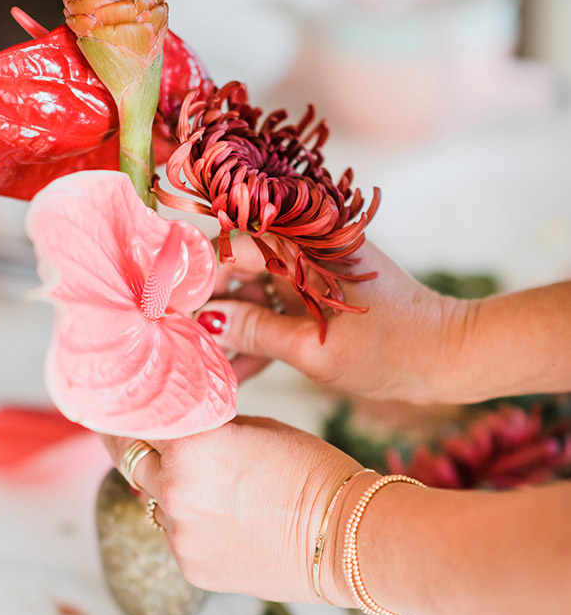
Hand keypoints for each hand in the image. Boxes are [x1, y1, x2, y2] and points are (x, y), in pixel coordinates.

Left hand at [103, 417, 364, 604]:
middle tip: (146, 439)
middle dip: (139, 449)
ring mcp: (179, 536)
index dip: (131, 412)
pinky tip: (230, 521)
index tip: (123, 407)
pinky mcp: (192, 569)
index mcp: (188, 445)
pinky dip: (192, 526)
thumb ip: (208, 427)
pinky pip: (178, 537)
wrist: (346, 535)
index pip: (138, 421)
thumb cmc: (312, 470)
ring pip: (156, 503)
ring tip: (215, 488)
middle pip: (132, 462)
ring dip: (171, 491)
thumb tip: (184, 426)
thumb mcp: (256, 427)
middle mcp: (173, 491)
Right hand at [198, 235, 466, 402]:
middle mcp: (307, 247)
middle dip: (208, 303)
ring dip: (230, 325)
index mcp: (308, 243)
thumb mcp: (317, 349)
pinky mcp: (319, 295)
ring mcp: (313, 271)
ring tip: (199, 361)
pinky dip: (257, 334)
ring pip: (254, 291)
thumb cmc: (392, 350)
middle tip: (175, 338)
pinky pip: (276, 308)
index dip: (196, 274)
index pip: (234, 245)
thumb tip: (206, 321)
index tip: (165, 303)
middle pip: (239, 266)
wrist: (449, 357)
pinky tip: (232, 371)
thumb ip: (257, 331)